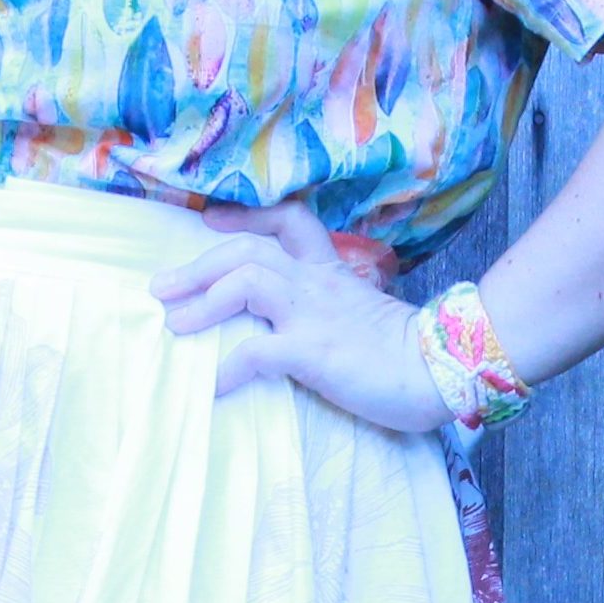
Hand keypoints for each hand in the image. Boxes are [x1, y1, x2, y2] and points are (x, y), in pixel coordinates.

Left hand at [148, 196, 452, 433]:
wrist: (441, 371)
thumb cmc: (405, 352)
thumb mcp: (362, 314)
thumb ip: (329, 308)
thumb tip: (289, 323)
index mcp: (329, 272)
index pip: (288, 222)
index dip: (246, 217)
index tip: (209, 222)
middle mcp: (315, 283)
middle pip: (248, 250)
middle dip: (199, 265)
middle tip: (162, 287)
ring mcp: (312, 314)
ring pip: (246, 282)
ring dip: (203, 301)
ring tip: (174, 324)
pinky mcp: (312, 350)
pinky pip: (257, 352)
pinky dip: (227, 368)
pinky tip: (212, 385)